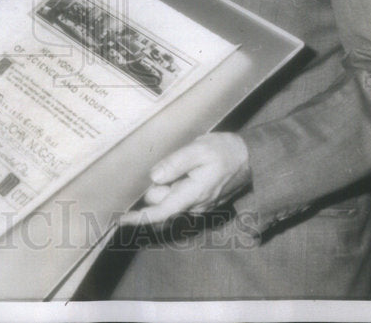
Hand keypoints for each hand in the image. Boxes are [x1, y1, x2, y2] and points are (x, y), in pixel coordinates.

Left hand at [119, 132, 250, 226]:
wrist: (249, 157)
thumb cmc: (224, 151)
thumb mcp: (198, 150)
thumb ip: (175, 163)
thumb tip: (154, 177)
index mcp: (193, 195)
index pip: (162, 212)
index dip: (140, 218)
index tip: (120, 219)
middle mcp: (195, 206)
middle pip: (162, 203)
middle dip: (157, 187)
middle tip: (170, 161)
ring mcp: (200, 206)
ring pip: (171, 200)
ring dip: (167, 186)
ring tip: (182, 162)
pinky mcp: (202, 202)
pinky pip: (180, 198)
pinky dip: (175, 187)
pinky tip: (184, 170)